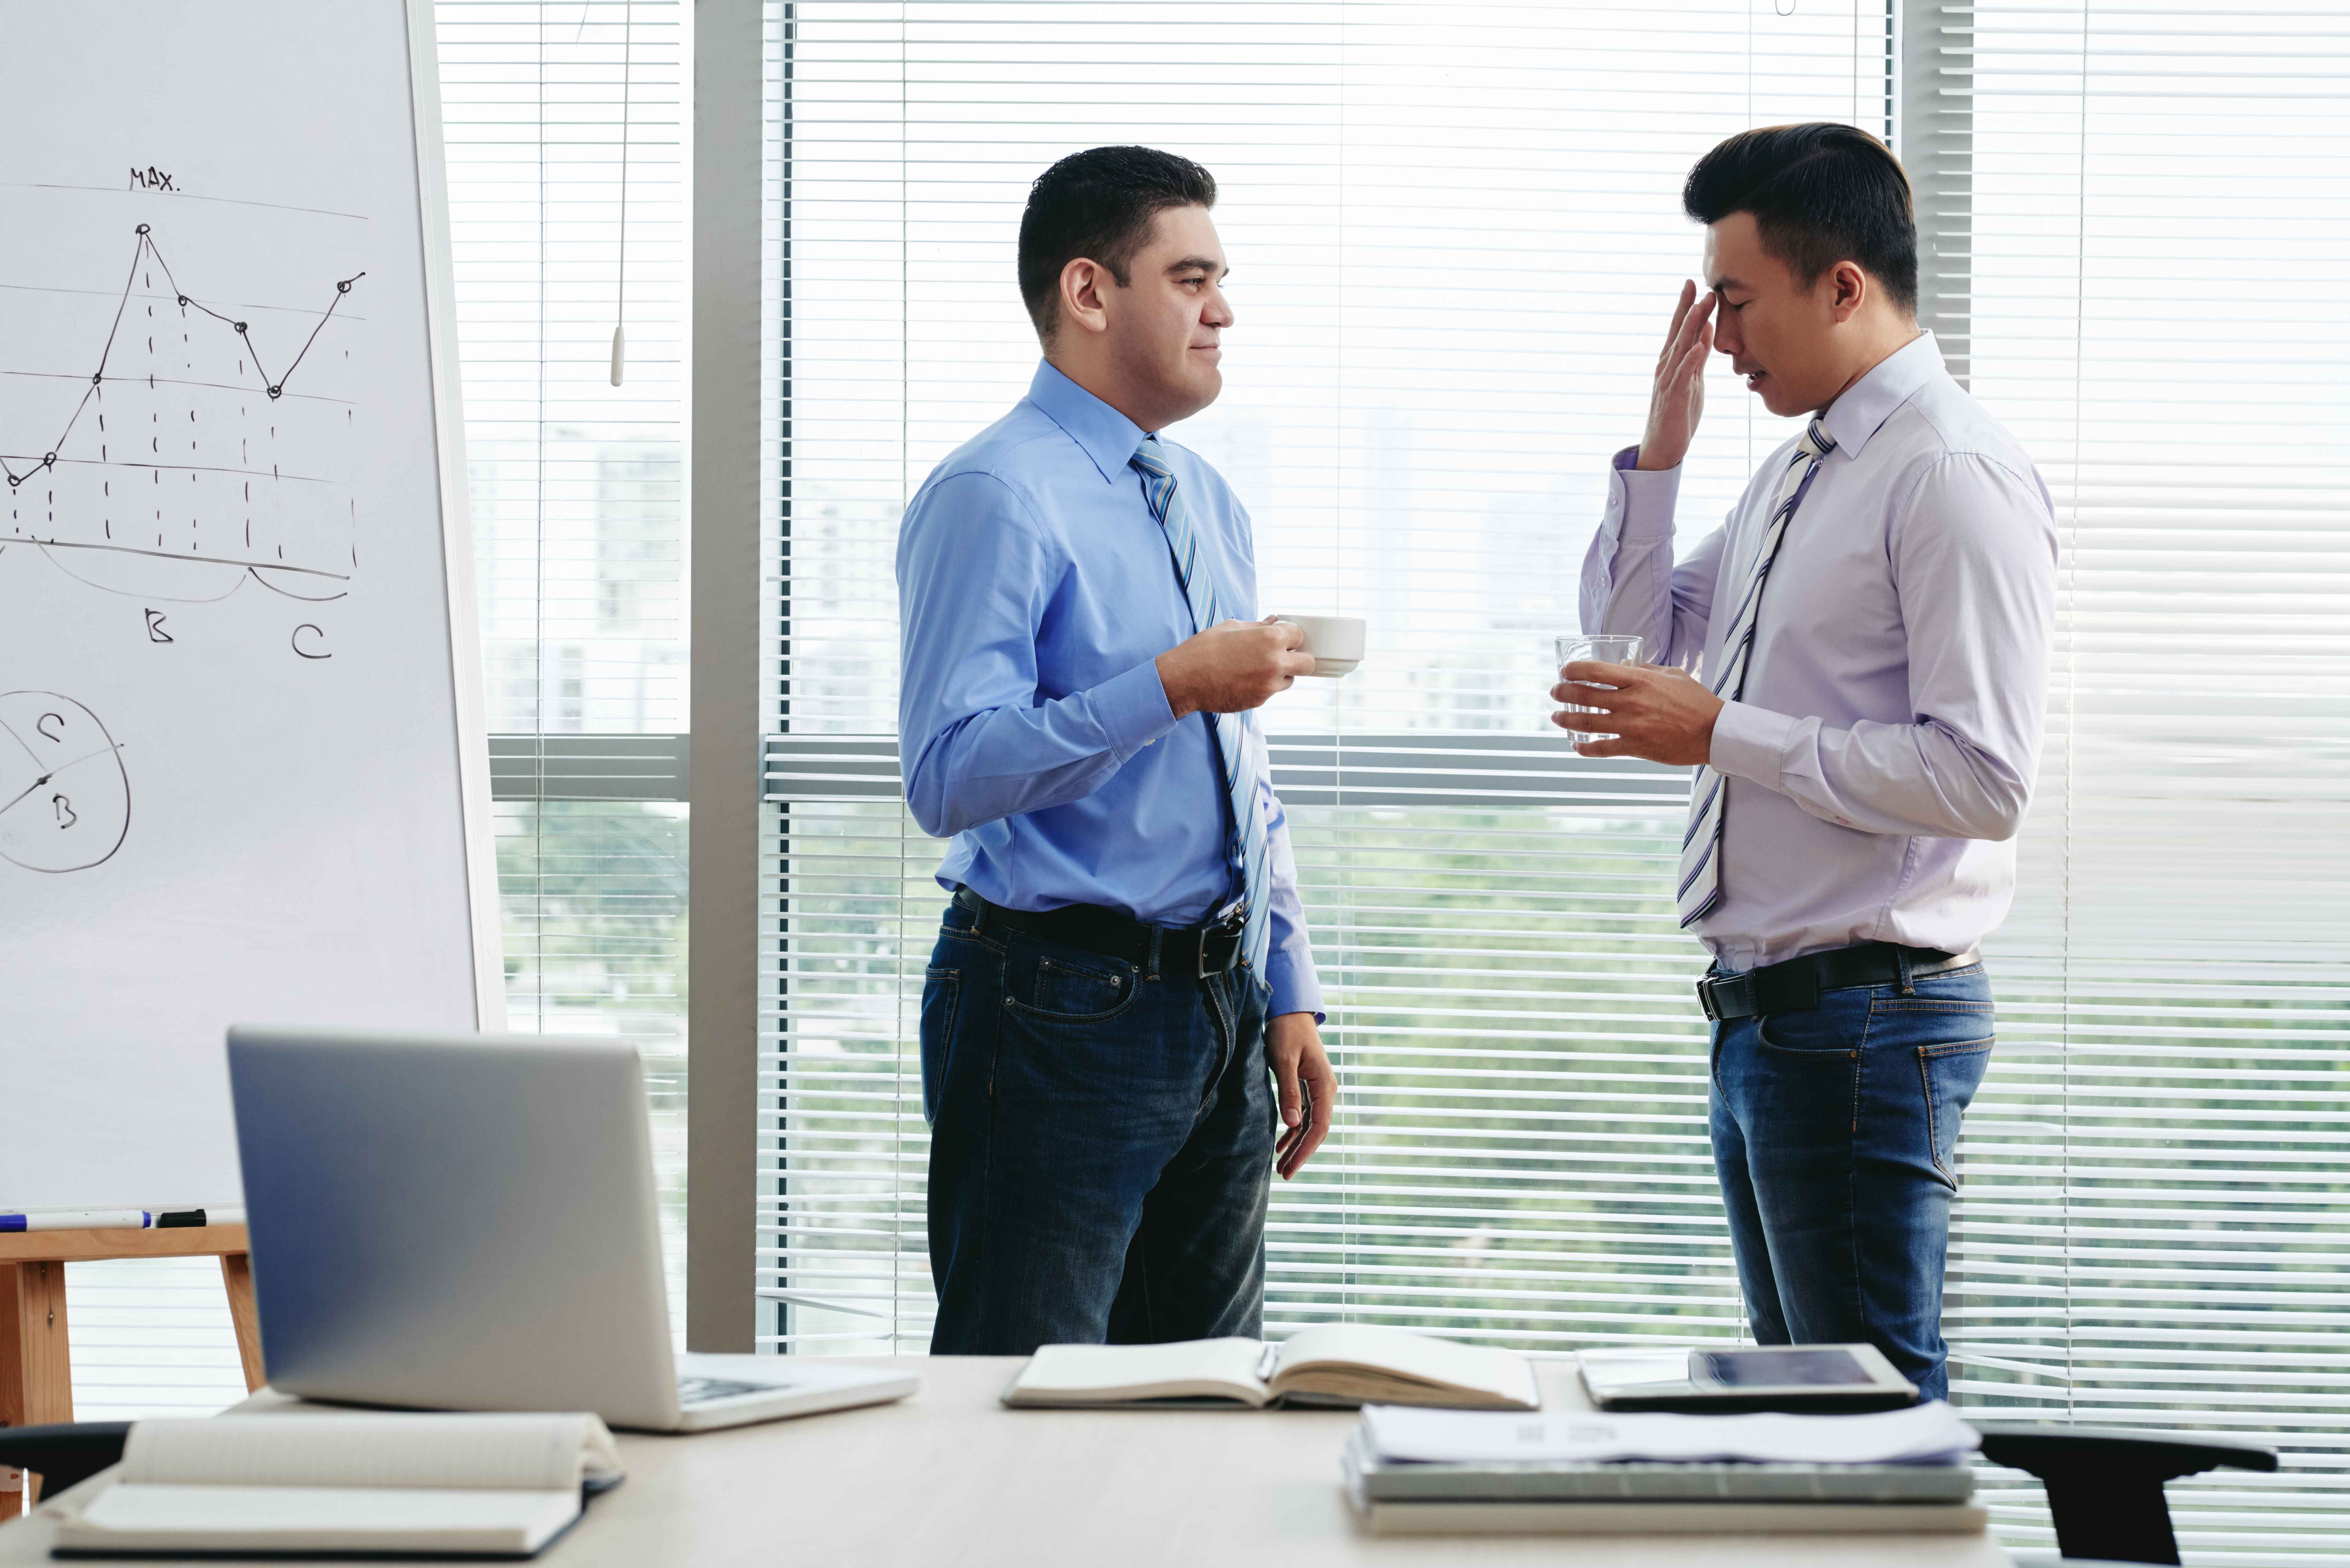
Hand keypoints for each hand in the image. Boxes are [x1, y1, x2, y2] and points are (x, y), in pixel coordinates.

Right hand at [1157, 617, 1314, 717]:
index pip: (1299, 635)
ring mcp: (1268, 686)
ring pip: (1290, 680)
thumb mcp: (1231, 627)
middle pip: (1308, 663)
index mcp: (1270, 639)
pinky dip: (1263, 685)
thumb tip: (1274, 620)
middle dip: (1299, 657)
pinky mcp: (1259, 701)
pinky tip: (1242, 679)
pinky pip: (1270, 691)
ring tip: (1256, 667)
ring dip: (1281, 673)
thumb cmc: (1204, 649)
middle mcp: (1275, 663)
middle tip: (1283, 655)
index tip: (1282, 637)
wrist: (1184, 679)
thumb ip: (1258, 626)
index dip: (1290, 635)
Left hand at [1266, 1011, 1334, 1179]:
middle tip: (1284, 1175)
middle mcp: (1325, 1090)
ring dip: (1296, 1146)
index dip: (1305, 1150)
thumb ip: (1289, 1092)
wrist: (1290, 1012)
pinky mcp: (1308, 1087)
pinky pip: (1303, 1115)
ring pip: (1309, 1125)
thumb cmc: (1286, 1032)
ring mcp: (1317, 1089)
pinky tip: (1281, 1145)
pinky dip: (1293, 1131)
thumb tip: (1293, 1123)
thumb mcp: (1284, 1061)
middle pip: (1316, 1130)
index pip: (1319, 1126)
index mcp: (1324, 1085)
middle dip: (1301, 1154)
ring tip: (1281, 1166)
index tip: (1291, 1167)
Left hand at [1549, 660, 1721, 765]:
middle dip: (1563, 693)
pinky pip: (1601, 749)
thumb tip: (1625, 664)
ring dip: (1565, 719)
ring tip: (1556, 717)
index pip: (1595, 671)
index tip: (1565, 671)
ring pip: (1586, 722)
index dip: (1574, 670)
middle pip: (1584, 695)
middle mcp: (1630, 701)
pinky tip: (1576, 745)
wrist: (1714, 732)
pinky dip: (1584, 747)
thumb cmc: (1696, 701)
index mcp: (1639, 679)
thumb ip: (1645, 669)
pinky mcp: (1635, 748)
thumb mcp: (1672, 674)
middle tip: (1555, 692)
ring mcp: (1631, 726)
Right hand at [1638, 280, 1714, 471]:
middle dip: (1688, 308)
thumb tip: (1706, 330)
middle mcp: (1666, 367)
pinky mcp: (1673, 397)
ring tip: (1700, 306)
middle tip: (1697, 284)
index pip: (1680, 329)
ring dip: (1690, 327)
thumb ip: (1698, 355)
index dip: (1686, 306)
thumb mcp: (1694, 379)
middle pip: (1678, 333)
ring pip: (1680, 349)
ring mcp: (1668, 381)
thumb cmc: (1679, 413)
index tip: (1693, 283)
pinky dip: (1690, 360)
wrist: (1664, 446)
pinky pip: (1683, 375)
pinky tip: (1699, 346)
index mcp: (1672, 362)